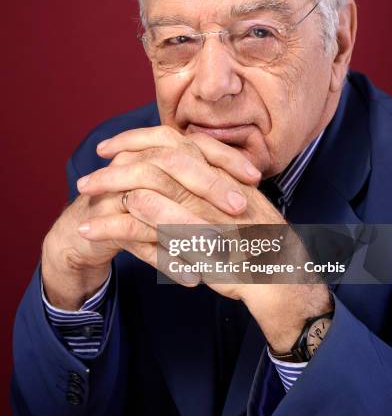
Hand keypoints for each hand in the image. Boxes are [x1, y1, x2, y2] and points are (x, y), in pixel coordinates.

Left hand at [77, 126, 331, 350]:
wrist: (283, 277)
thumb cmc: (262, 242)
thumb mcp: (243, 203)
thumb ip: (215, 186)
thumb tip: (186, 172)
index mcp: (224, 171)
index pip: (176, 141)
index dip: (140, 137)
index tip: (114, 144)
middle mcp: (215, 184)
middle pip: (157, 160)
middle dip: (119, 162)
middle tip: (91, 169)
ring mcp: (206, 211)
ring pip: (148, 188)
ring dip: (111, 189)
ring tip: (85, 194)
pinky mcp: (196, 242)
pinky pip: (148, 228)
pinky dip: (116, 226)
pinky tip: (95, 228)